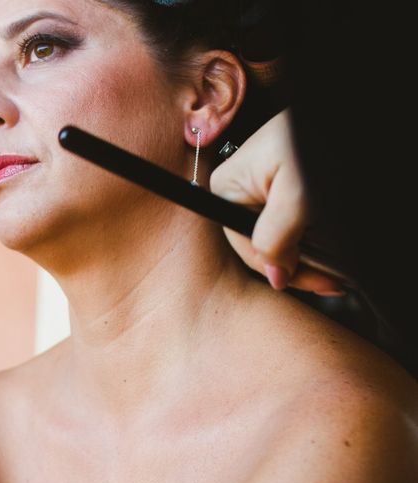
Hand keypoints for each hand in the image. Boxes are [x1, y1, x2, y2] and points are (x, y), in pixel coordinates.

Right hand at [209, 110, 344, 295]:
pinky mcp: (276, 182)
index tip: (321, 282)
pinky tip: (323, 240)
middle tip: (332, 279)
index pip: (249, 247)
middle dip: (297, 263)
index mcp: (226, 189)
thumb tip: (274, 276)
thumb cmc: (311, 141)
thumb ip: (276, 239)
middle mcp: (236, 189)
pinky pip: (285, 219)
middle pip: (262, 243)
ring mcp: (256, 185)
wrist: (339, 116)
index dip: (284, 269)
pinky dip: (307, 233)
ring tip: (332, 263)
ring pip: (276, 235)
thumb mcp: (297, 195)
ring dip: (305, 252)